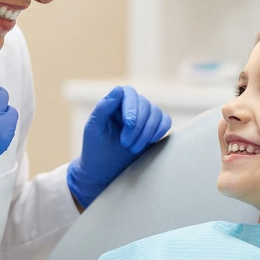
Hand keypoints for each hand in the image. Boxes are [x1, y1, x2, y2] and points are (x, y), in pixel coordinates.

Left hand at [66, 86, 171, 208]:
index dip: (131, 106)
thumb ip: (103, 108)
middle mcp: (131, 106)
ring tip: (132, 148)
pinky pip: (165, 121)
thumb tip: (118, 89)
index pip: (129, 92)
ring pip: (156, 113)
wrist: (104, 171)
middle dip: (137, 126)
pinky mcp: (154, 129)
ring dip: (146, 132)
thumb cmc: (95, 148)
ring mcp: (144, 117)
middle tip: (125, 143)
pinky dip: (160, 130)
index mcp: (114, 103)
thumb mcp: (94, 128)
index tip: (129, 124)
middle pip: (144, 104)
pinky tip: (150, 142)